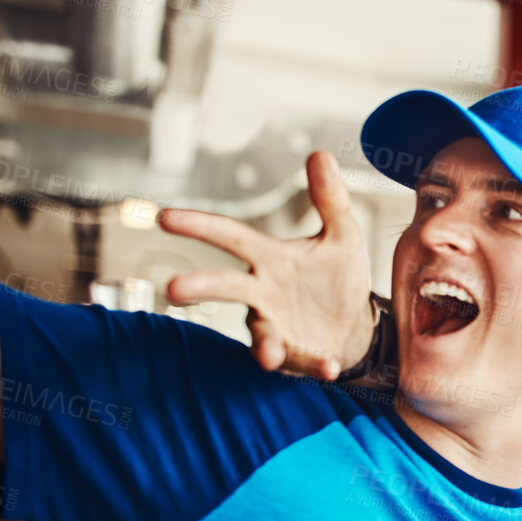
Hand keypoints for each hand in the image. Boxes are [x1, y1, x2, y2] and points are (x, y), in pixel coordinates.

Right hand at [160, 151, 374, 379]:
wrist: (356, 325)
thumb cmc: (338, 277)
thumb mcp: (342, 236)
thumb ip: (329, 200)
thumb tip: (320, 153)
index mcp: (270, 259)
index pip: (231, 237)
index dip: (199, 226)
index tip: (164, 217)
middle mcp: (263, 293)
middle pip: (227, 287)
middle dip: (201, 287)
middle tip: (173, 290)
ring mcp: (276, 327)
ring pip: (260, 335)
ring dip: (263, 345)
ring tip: (267, 353)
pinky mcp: (297, 355)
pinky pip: (300, 361)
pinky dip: (312, 365)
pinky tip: (328, 367)